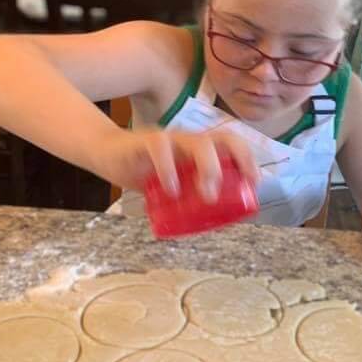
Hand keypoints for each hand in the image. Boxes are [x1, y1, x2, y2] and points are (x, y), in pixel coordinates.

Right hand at [103, 127, 259, 200]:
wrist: (107, 154)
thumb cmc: (145, 171)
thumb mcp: (173, 184)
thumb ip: (190, 196)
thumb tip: (216, 223)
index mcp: (199, 149)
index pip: (232, 143)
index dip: (248, 159)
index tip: (254, 183)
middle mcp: (189, 140)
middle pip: (222, 139)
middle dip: (236, 162)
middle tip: (233, 191)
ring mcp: (170, 139)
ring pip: (198, 142)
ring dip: (209, 168)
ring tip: (207, 195)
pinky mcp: (146, 142)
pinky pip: (161, 148)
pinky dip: (169, 169)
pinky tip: (171, 189)